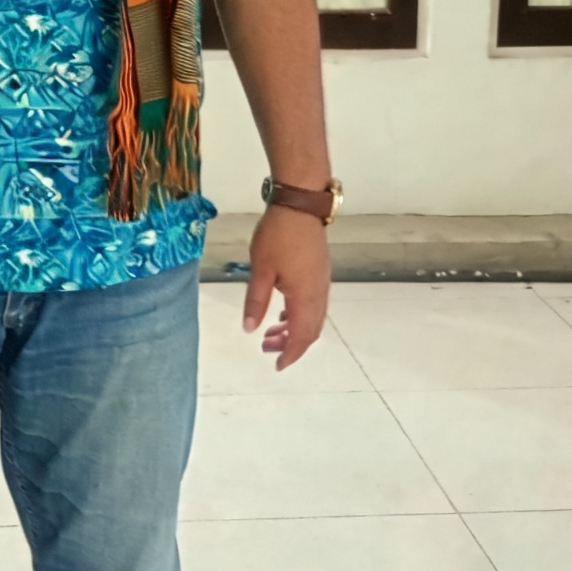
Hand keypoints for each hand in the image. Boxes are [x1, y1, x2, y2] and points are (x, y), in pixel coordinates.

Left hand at [242, 205, 330, 369]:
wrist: (300, 204)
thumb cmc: (278, 235)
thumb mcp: (261, 269)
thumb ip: (256, 301)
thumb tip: (249, 329)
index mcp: (304, 296)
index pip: (301, 335)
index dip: (291, 353)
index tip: (277, 366)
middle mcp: (318, 292)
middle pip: (310, 330)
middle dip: (291, 344)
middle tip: (267, 349)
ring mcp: (322, 281)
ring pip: (313, 316)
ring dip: (294, 329)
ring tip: (270, 333)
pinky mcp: (319, 270)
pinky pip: (313, 303)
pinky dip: (299, 314)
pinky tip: (282, 311)